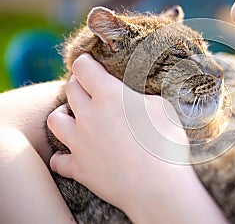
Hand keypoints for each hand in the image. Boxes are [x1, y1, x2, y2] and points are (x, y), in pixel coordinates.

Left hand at [47, 54, 221, 222]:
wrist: (158, 187)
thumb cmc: (166, 145)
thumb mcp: (162, 109)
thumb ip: (142, 98)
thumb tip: (136, 99)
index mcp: (109, 95)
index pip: (84, 68)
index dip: (86, 62)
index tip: (90, 62)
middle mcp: (88, 115)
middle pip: (70, 89)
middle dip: (78, 84)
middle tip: (88, 88)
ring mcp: (79, 142)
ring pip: (55, 120)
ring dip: (63, 114)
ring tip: (74, 117)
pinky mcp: (79, 168)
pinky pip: (58, 159)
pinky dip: (63, 155)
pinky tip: (73, 154)